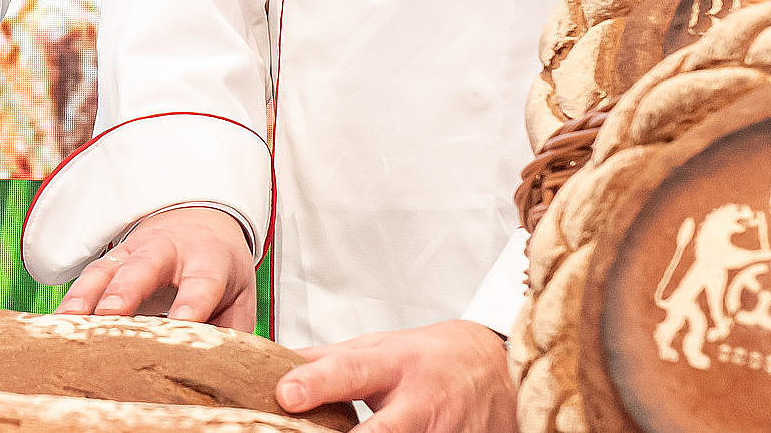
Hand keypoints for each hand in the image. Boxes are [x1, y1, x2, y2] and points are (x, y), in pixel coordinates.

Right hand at [56, 206, 255, 328]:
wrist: (199, 218)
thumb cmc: (220, 270)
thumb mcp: (238, 296)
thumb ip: (231, 332)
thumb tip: (222, 374)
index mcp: (209, 259)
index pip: (201, 281)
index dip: (191, 303)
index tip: (183, 322)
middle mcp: (168, 250)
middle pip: (145, 267)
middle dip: (126, 290)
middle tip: (110, 313)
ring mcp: (134, 251)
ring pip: (107, 269)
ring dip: (86, 295)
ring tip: (68, 320)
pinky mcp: (111, 259)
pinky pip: (87, 277)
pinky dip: (71, 300)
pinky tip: (56, 322)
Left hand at [277, 320, 514, 432]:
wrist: (497, 369)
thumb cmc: (429, 357)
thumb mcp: (378, 346)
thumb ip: (328, 360)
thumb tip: (273, 361)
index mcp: (394, 365)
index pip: (350, 371)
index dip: (317, 383)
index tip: (285, 394)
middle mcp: (418, 403)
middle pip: (382, 431)